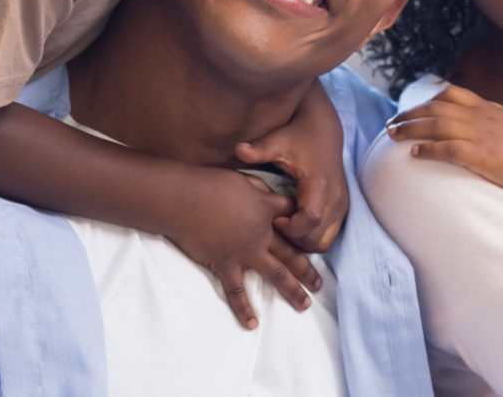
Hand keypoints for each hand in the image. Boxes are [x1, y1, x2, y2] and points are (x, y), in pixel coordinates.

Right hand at [168, 166, 321, 329]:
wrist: (183, 200)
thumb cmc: (209, 183)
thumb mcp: (241, 179)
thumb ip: (258, 189)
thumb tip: (266, 194)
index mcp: (266, 209)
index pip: (293, 217)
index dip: (304, 224)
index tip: (314, 235)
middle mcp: (261, 234)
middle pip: (292, 253)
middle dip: (308, 270)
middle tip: (320, 285)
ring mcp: (245, 252)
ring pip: (276, 274)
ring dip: (292, 291)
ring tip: (304, 304)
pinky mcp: (225, 264)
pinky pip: (237, 291)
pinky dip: (244, 309)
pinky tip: (253, 324)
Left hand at [234, 135, 347, 254]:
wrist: (324, 129)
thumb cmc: (299, 136)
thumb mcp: (278, 140)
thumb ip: (260, 149)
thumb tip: (238, 149)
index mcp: (320, 183)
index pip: (310, 219)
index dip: (289, 227)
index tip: (273, 219)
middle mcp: (335, 198)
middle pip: (316, 238)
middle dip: (293, 239)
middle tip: (274, 226)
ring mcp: (341, 205)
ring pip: (323, 242)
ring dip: (302, 241)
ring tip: (284, 226)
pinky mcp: (341, 209)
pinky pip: (327, 237)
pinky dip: (311, 237)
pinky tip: (294, 224)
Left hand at [385, 84, 502, 199]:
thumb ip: (498, 117)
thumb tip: (486, 113)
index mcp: (490, 110)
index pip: (453, 94)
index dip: (429, 99)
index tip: (413, 108)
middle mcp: (482, 118)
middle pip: (438, 108)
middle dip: (411, 114)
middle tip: (391, 124)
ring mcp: (482, 136)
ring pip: (438, 125)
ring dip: (411, 129)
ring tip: (393, 136)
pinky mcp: (483, 156)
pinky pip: (449, 149)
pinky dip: (429, 150)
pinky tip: (415, 154)